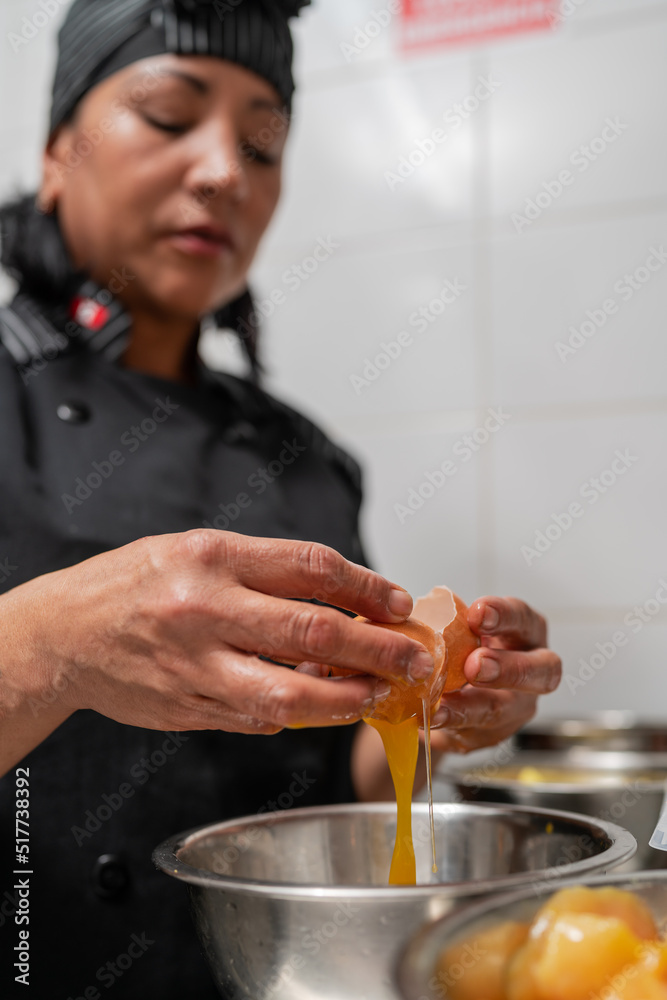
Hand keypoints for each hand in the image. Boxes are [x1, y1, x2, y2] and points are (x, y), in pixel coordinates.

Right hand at [2, 530, 438, 753]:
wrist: (66, 633)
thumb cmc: (137, 583)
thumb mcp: (200, 551)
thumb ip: (266, 573)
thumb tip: (343, 602)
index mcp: (213, 557)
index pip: (311, 567)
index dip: (366, 587)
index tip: (398, 603)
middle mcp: (205, 609)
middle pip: (312, 630)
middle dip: (377, 650)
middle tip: (414, 661)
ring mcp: (195, 665)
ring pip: (289, 691)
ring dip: (345, 698)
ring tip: (375, 697)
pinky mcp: (187, 708)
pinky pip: (256, 717)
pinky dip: (295, 714)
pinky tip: (318, 708)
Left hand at [429, 597, 560, 752]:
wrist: (447, 684)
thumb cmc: (459, 643)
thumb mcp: (457, 627)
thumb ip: (449, 621)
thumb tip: (411, 610)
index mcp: (525, 631)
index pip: (523, 618)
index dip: (504, 615)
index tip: (476, 613)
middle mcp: (533, 669)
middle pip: (542, 671)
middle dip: (508, 668)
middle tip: (475, 665)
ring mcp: (518, 705)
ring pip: (505, 709)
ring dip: (472, 707)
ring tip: (441, 704)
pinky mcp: (495, 732)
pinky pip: (476, 732)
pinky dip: (452, 725)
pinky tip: (432, 718)